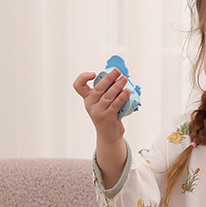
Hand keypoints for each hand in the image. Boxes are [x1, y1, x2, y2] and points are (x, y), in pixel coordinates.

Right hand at [73, 69, 128, 187]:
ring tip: (124, 79)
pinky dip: (122, 97)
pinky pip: (116, 104)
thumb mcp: (102, 103)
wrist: (108, 135)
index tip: (93, 74)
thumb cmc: (107, 115)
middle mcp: (91, 104)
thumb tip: (120, 78)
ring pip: (108, 95)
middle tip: (117, 71)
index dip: (83, 77)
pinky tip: (127, 92)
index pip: (78, 86)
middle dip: (109, 78)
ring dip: (118, 86)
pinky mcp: (107, 117)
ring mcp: (98, 111)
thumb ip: (106, 92)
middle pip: (98, 88)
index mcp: (87, 99)